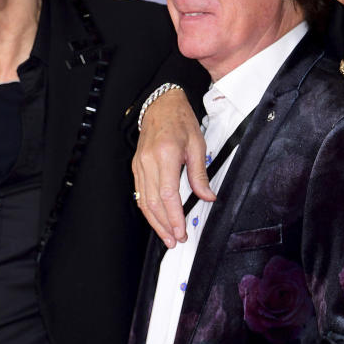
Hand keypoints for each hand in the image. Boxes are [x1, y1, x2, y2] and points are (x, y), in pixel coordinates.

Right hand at [132, 88, 209, 247]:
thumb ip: (200, 174)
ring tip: (166, 236)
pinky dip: (147, 209)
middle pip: (154, 202)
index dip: (175, 217)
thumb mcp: (197, 145)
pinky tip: (156, 219)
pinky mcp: (136, 166)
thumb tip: (208, 197)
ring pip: (144, 201)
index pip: (169, 195)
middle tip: (175, 240)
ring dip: (155, 222)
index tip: (182, 231)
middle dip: (164, 225)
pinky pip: (140, 193)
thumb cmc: (180, 120)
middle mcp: (148, 161)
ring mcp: (139, 164)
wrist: (161, 104)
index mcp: (165, 155)